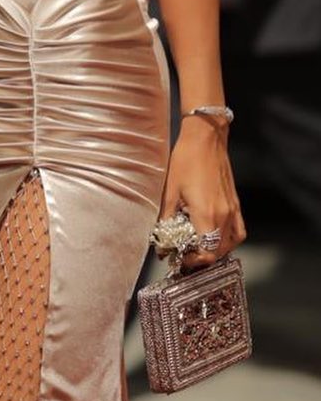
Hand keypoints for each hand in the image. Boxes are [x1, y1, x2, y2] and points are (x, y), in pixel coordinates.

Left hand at [160, 116, 246, 268]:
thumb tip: (162, 241)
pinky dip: (229, 240)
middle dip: (201, 258)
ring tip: (198, 247)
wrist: (206, 139)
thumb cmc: (185, 160)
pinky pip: (238, 232)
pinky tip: (216, 237)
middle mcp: (224, 215)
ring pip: (229, 244)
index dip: (193, 262)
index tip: (179, 259)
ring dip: (214, 251)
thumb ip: (166, 219)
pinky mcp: (236, 204)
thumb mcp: (169, 191)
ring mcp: (233, 210)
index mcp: (207, 214)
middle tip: (185, 254)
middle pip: (217, 252)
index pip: (205, 253)